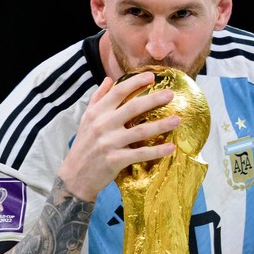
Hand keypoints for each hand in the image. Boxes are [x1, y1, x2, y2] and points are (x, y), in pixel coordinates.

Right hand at [58, 71, 180, 200]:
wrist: (75, 176)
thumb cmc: (84, 146)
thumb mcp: (86, 120)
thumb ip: (97, 98)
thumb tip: (108, 79)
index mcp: (96, 113)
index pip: (118, 92)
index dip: (136, 82)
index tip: (152, 77)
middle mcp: (102, 125)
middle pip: (133, 108)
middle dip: (154, 99)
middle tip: (171, 94)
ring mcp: (109, 143)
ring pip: (140, 131)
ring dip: (161, 125)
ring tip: (177, 119)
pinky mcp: (115, 160)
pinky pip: (140, 153)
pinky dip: (157, 151)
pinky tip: (171, 147)